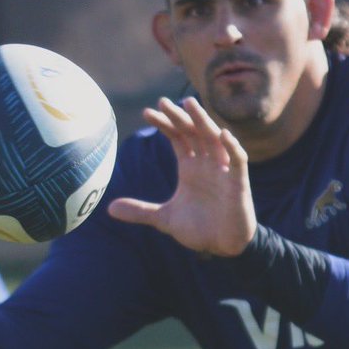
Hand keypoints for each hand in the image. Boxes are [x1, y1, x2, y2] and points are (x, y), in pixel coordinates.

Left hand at [108, 96, 256, 255]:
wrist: (223, 247)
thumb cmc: (200, 229)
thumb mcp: (165, 218)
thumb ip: (140, 211)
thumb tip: (109, 209)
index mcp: (190, 166)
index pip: (177, 137)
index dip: (164, 124)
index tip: (147, 113)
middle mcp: (206, 163)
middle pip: (193, 131)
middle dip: (179, 116)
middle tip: (163, 101)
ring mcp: (223, 170)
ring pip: (214, 138)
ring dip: (203, 121)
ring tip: (190, 104)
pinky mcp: (239, 183)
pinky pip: (237, 160)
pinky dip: (232, 147)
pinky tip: (223, 135)